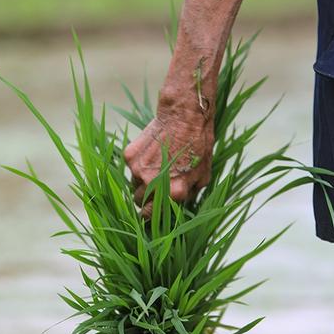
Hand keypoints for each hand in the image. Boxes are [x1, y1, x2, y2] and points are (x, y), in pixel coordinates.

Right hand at [123, 83, 213, 218]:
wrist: (184, 116)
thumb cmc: (198, 146)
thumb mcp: (203, 176)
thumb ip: (188, 195)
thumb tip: (177, 205)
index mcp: (173, 193)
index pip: (150, 216)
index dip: (149, 216)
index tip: (150, 212)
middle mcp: (152, 184)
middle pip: (138, 201)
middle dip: (145, 198)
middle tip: (155, 187)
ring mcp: (138, 169)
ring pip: (133, 184)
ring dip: (141, 181)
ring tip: (156, 166)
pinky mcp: (130, 155)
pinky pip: (130, 168)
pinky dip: (138, 164)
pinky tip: (151, 154)